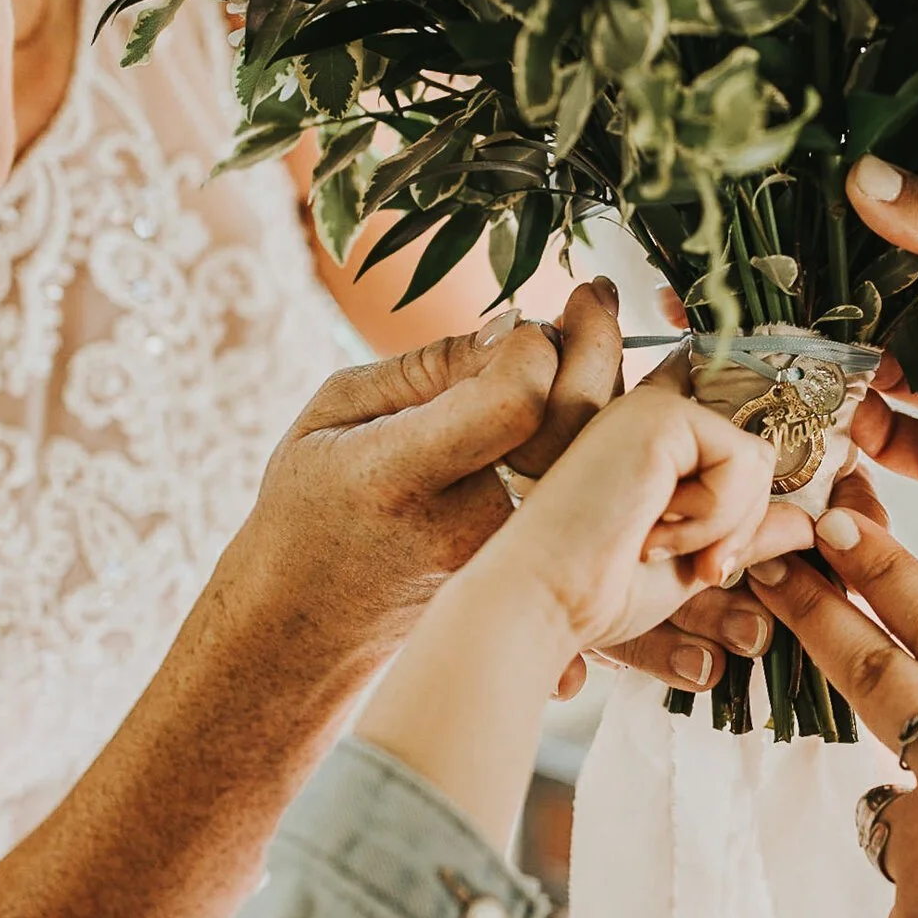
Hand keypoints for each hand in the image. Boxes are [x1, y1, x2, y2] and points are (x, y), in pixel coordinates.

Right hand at [218, 302, 573, 689]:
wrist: (311, 618)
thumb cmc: (315, 497)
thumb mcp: (336, 410)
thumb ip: (427, 365)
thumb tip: (518, 329)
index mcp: (397, 478)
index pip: (513, 400)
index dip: (531, 345)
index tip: (521, 321)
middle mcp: (465, 527)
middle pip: (573, 427)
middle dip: (594, 346)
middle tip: (590, 299)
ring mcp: (508, 559)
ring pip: (595, 461)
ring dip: (605, 389)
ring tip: (584, 341)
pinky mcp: (534, 573)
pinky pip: (590, 495)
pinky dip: (597, 438)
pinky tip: (581, 400)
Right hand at [472, 375, 814, 655]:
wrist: (545, 602)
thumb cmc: (596, 593)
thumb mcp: (690, 566)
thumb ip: (744, 537)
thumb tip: (806, 522)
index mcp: (652, 447)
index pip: (732, 449)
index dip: (748, 492)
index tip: (727, 555)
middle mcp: (651, 416)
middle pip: (755, 462)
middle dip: (738, 532)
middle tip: (694, 571)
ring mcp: (654, 409)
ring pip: (756, 462)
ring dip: (723, 528)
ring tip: (659, 548)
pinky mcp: (661, 414)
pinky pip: (744, 463)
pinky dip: (715, 517)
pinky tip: (653, 532)